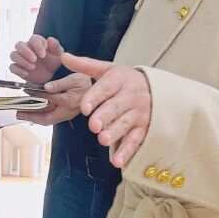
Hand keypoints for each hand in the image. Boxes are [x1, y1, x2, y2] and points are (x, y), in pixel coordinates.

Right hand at [10, 34, 63, 84]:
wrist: (50, 75)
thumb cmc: (53, 61)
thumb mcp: (58, 54)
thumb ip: (55, 46)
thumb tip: (50, 39)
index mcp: (36, 42)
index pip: (33, 39)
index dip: (37, 46)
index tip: (43, 55)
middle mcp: (26, 48)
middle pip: (19, 45)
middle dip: (26, 52)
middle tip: (35, 60)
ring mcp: (20, 58)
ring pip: (13, 55)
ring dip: (21, 61)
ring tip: (32, 67)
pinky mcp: (17, 68)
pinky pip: (12, 67)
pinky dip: (18, 70)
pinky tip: (27, 74)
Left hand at [16, 72, 91, 125]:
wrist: (99, 91)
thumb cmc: (86, 83)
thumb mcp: (74, 79)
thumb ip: (60, 84)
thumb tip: (46, 88)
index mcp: (69, 102)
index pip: (48, 100)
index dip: (36, 98)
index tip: (26, 93)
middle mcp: (67, 111)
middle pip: (46, 118)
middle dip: (31, 116)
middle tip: (18, 113)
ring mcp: (66, 115)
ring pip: (47, 119)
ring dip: (34, 117)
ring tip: (21, 113)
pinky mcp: (66, 115)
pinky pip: (51, 118)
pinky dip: (40, 116)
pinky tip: (33, 112)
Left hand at [62, 53, 151, 168]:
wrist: (155, 88)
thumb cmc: (124, 80)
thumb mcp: (107, 69)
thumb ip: (85, 65)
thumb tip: (63, 56)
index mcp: (119, 80)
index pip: (105, 88)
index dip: (94, 97)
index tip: (84, 107)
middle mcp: (130, 96)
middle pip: (116, 107)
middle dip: (104, 116)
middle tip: (93, 125)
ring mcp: (138, 113)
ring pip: (125, 124)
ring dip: (115, 133)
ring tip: (102, 140)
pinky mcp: (144, 128)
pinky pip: (135, 140)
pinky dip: (127, 151)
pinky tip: (116, 161)